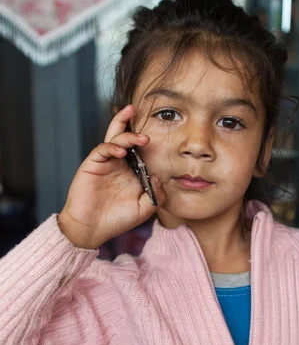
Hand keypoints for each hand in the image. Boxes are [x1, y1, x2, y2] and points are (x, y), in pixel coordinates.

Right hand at [58, 105, 165, 248]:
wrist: (92, 229)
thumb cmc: (117, 220)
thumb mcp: (144, 209)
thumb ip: (156, 194)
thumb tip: (159, 176)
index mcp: (132, 172)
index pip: (140, 150)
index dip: (147, 141)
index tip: (162, 135)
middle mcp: (119, 164)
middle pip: (125, 137)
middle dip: (131, 124)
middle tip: (141, 115)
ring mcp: (105, 163)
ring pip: (114, 139)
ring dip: (127, 134)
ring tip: (141, 138)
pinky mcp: (92, 165)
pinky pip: (102, 150)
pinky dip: (112, 147)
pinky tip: (121, 152)